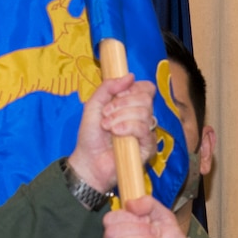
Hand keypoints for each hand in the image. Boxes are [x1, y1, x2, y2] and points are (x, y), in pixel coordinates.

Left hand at [67, 75, 155, 194]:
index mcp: (132, 105)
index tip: (115, 97)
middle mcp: (142, 117)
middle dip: (122, 104)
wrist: (88, 161)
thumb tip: (130, 75)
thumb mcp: (93, 105)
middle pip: (146, 98)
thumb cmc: (90, 135)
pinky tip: (116, 133)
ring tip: (107, 127)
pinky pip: (144, 129)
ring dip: (121, 117)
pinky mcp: (148, 147)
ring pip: (145, 112)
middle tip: (106, 115)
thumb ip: (108, 87)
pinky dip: (128, 127)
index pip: (146, 88)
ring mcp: (146, 132)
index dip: (131, 89)